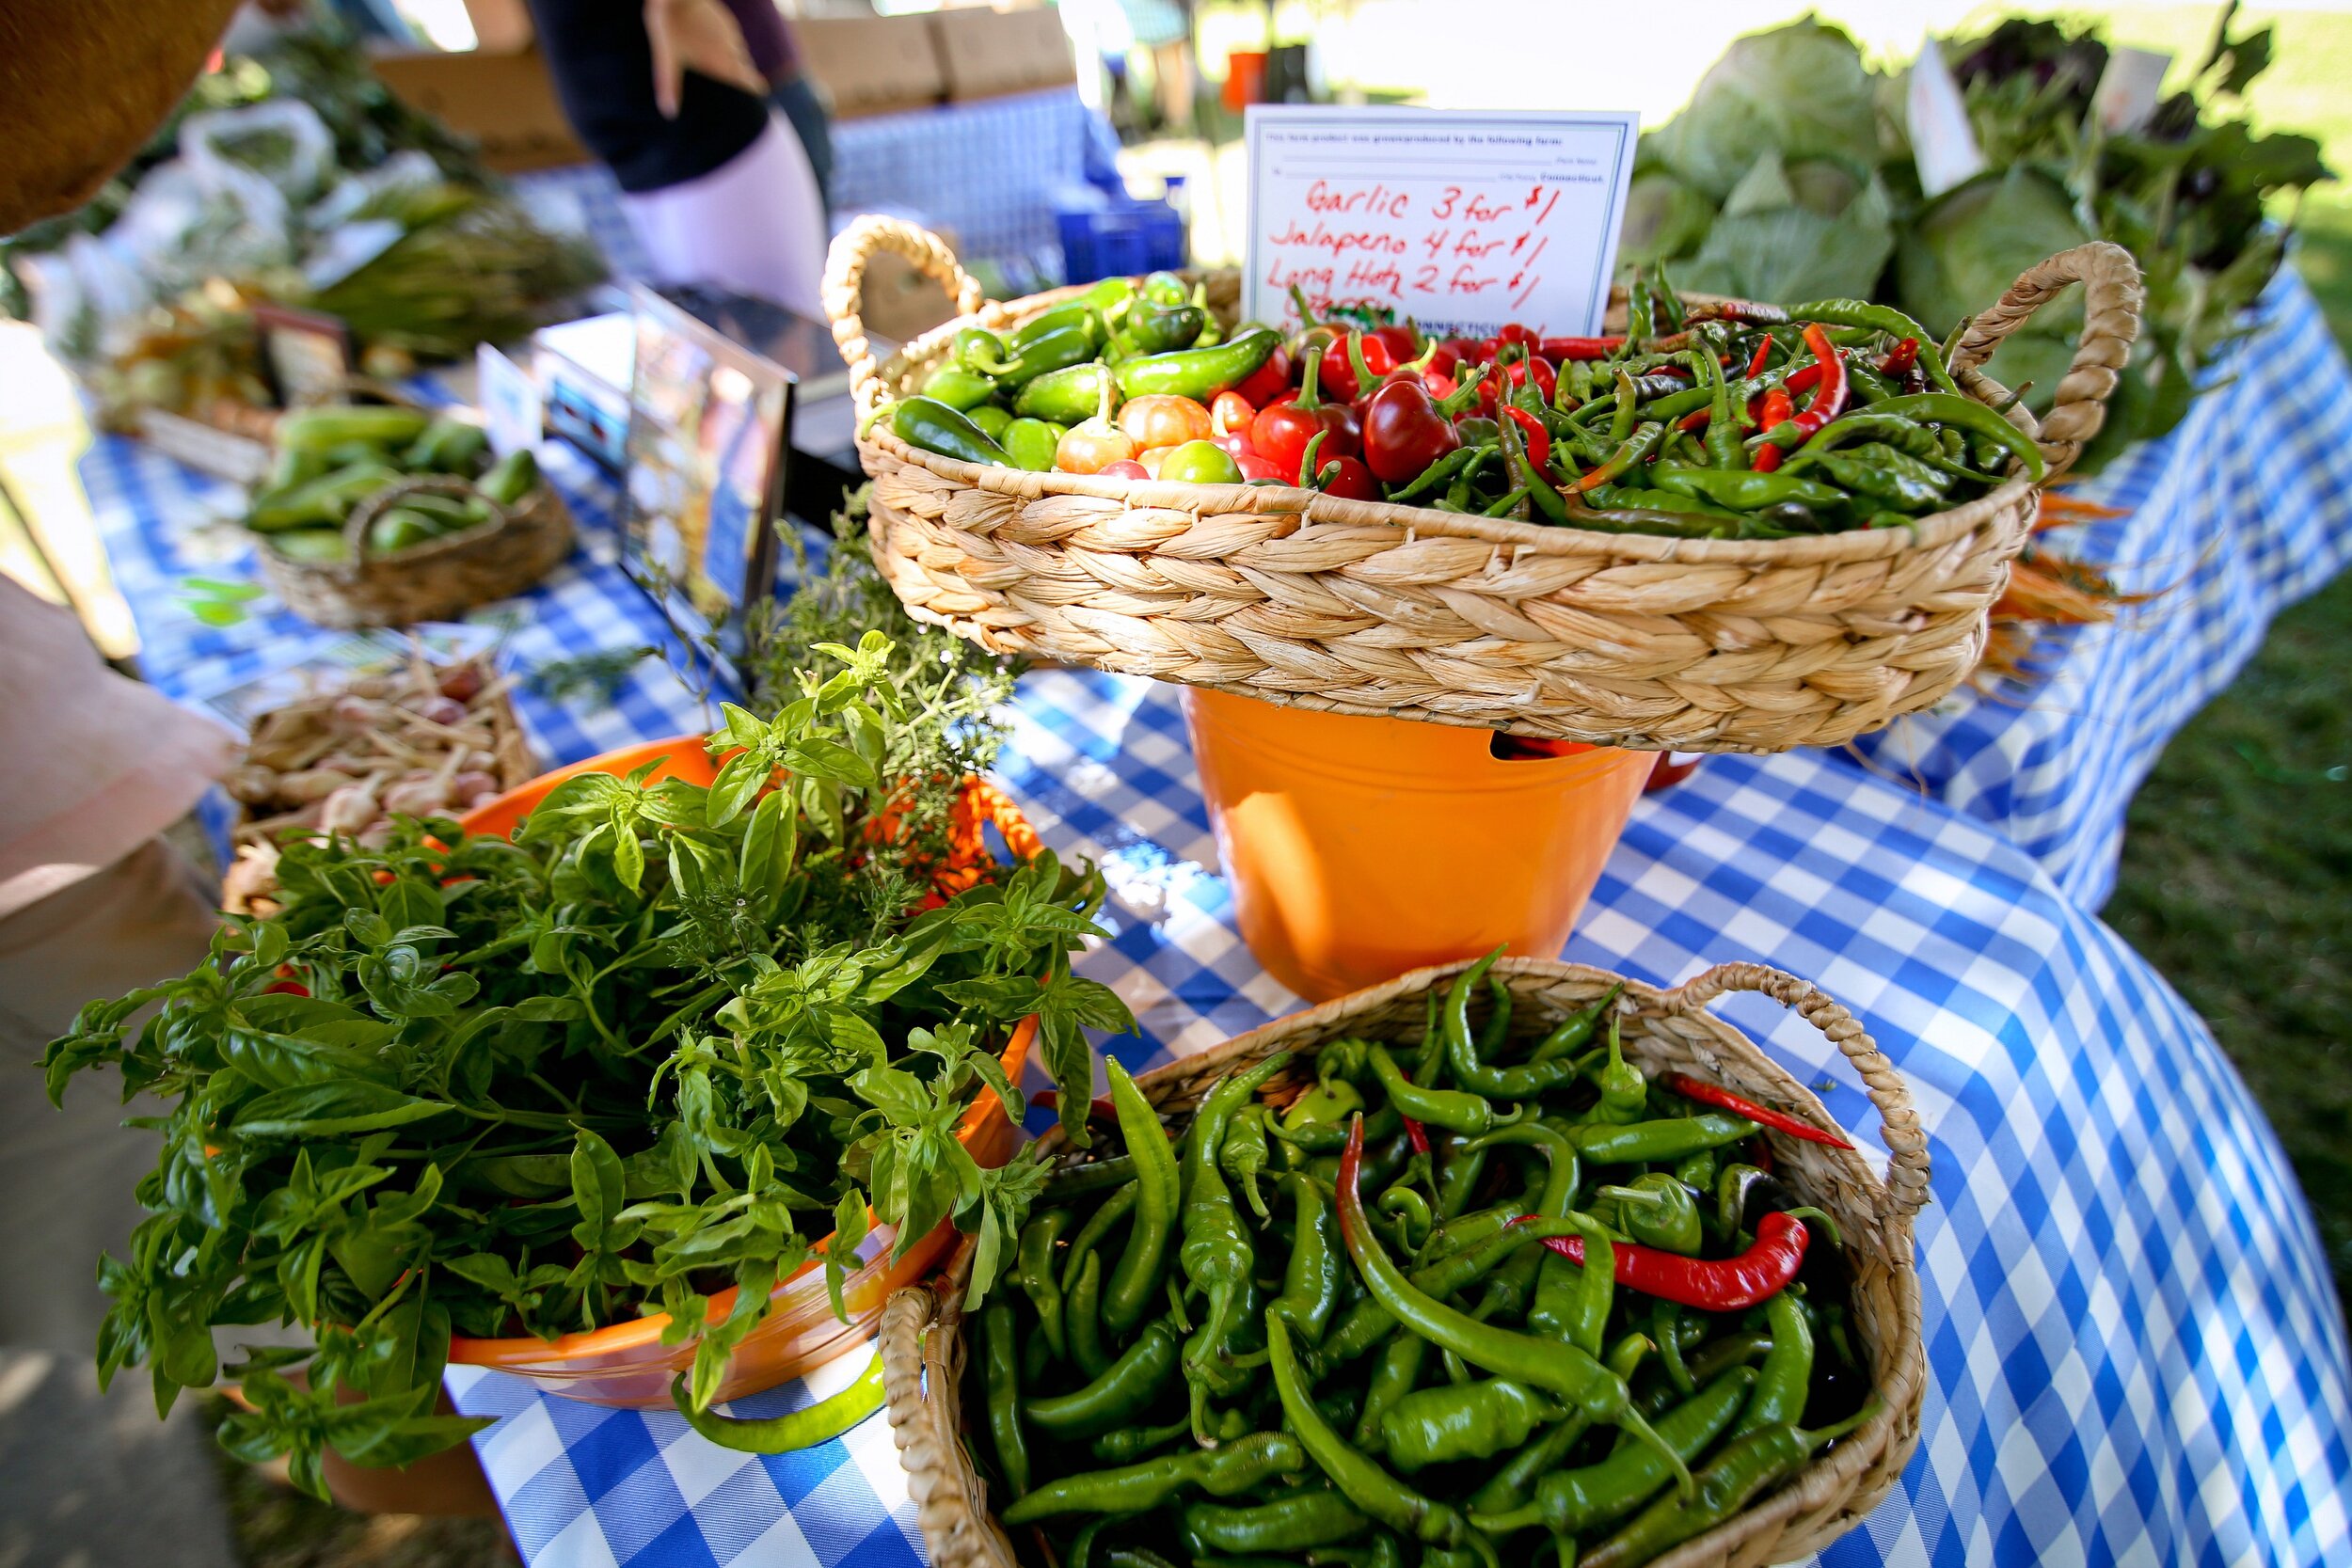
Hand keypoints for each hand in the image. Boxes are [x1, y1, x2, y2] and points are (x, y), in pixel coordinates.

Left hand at [643, 0, 766, 118]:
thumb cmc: (670, 24)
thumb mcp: (666, 57)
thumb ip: (669, 84)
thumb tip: (669, 113)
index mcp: (722, 63)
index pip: (749, 81)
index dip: (754, 87)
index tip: (760, 92)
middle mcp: (732, 50)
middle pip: (745, 67)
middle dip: (743, 75)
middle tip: (743, 83)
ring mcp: (730, 33)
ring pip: (739, 52)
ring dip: (734, 59)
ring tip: (725, 65)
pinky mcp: (725, 20)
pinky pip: (733, 37)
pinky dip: (728, 44)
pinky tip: (716, 44)